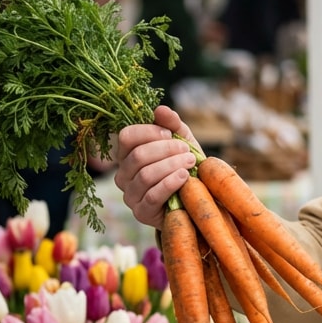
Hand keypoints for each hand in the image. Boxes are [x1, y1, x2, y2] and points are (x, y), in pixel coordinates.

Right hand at [114, 105, 197, 229]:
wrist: (198, 197)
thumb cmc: (185, 165)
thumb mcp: (182, 140)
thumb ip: (172, 124)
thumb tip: (161, 109)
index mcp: (128, 154)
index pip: (126, 137)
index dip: (149, 131)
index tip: (170, 133)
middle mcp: (123, 175)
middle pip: (138, 156)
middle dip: (166, 150)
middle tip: (187, 150)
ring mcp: (130, 195)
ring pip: (145, 175)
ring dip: (171, 165)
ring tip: (190, 162)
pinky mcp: (141, 213)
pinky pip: (152, 196)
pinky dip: (170, 183)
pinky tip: (185, 176)